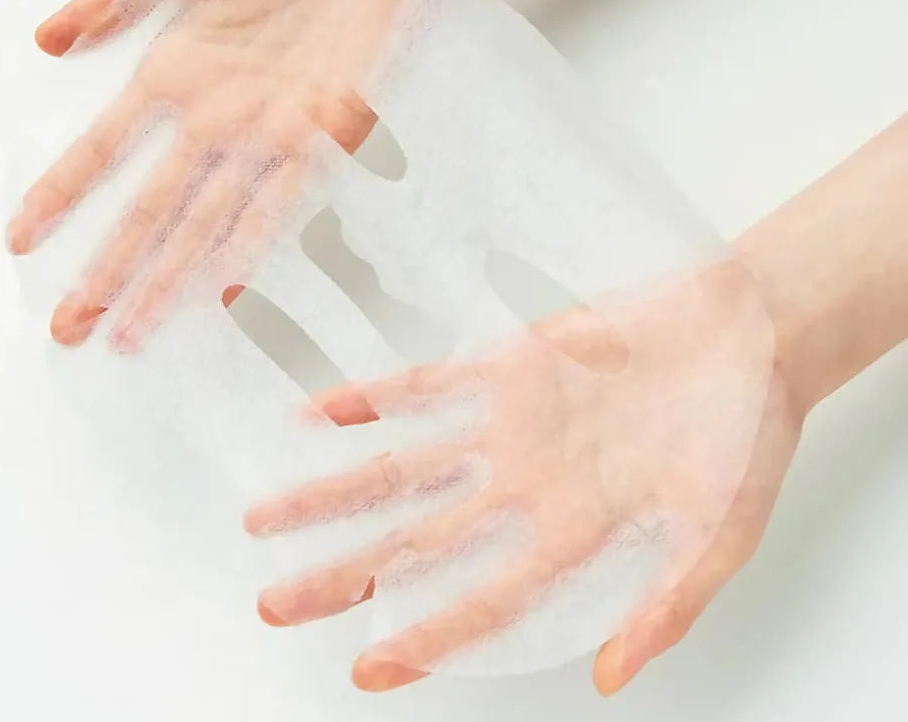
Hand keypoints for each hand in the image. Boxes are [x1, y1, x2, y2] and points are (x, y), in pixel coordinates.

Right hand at [6, 0, 445, 348]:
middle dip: (107, 269)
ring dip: (166, 278)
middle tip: (70, 327)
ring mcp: (266, 129)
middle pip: (149, 208)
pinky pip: (282, 199)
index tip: (20, 238)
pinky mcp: (322, 129)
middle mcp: (215, 114)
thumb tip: (47, 38)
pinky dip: (251, 244)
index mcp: (177, 69)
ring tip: (128, 330)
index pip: (104, 149)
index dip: (62, 194)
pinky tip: (221, 291)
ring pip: (205, 220)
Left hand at [243, 262, 801, 693]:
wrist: (745, 332)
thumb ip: (668, 604)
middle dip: (344, 574)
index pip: (482, 601)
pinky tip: (320, 412)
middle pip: (416, 540)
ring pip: (402, 464)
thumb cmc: (746, 432)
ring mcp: (509, 425)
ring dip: (334, 491)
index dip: (425, 639)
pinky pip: (425, 385)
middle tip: (274, 605)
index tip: (365, 670)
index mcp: (575, 534)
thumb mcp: (722, 533)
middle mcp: (526, 486)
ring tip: (265, 520)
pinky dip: (373, 398)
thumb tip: (608, 678)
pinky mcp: (508, 364)